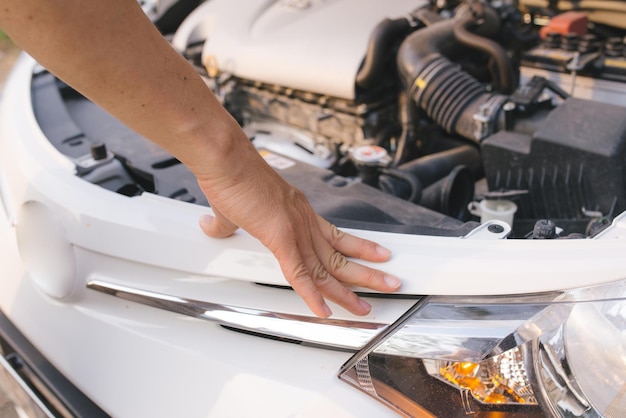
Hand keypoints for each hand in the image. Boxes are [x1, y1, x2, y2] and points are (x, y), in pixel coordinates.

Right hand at [196, 143, 400, 317]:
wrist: (226, 160)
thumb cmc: (232, 176)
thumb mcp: (232, 208)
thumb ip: (226, 223)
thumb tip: (214, 226)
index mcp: (300, 212)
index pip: (337, 236)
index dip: (360, 248)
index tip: (377, 256)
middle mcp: (304, 221)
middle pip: (340, 255)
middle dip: (367, 273)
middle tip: (390, 284)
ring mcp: (295, 229)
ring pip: (327, 269)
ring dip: (347, 291)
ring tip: (365, 307)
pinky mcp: (280, 237)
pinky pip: (299, 274)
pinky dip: (312, 295)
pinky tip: (323, 310)